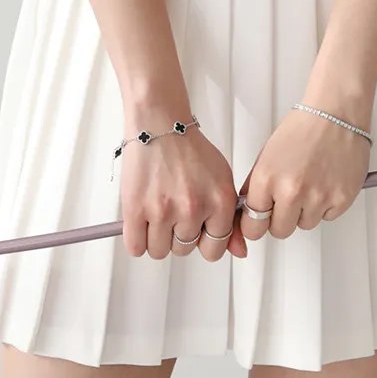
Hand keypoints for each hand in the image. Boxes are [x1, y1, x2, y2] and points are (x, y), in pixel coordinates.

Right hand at [120, 105, 248, 262]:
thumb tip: (240, 252)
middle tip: (175, 211)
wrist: (160, 125)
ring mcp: (163, 210)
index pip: (214, 249)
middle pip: (184, 251)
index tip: (197, 230)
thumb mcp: (222, 180)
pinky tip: (143, 222)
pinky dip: (138, 239)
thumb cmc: (190, 150)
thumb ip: (232, 219)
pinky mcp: (136, 209)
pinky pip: (136, 247)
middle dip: (179, 235)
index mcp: (220, 202)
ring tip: (159, 213)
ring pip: (160, 251)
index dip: (204, 241)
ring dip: (158, 238)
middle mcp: (193, 209)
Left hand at [231, 103, 372, 245]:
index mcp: (268, 179)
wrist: (336, 113)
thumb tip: (247, 210)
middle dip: (281, 219)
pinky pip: (328, 216)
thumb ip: (255, 186)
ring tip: (310, 183)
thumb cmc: (304, 128)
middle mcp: (292, 191)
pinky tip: (326, 182)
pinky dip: (327, 205)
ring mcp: (318, 197)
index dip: (255, 225)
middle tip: (288, 199)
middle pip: (279, 231)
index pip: (252, 226)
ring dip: (306, 211)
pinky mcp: (341, 199)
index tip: (258, 223)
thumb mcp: (267, 155)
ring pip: (305, 225)